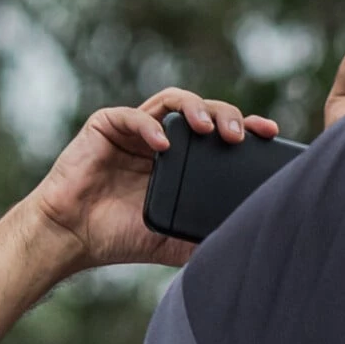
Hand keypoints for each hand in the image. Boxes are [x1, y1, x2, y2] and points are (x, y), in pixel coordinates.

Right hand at [27, 89, 276, 274]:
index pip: (221, 133)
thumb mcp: (176, 242)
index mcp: (184, 160)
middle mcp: (163, 139)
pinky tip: (163, 144)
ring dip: (195, 108)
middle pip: (203, 110)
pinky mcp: (105, 127)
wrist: (73, 238)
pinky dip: (150, 126)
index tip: (270, 132)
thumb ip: (206, 237)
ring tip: (208, 128)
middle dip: (226, 115)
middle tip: (238, 136)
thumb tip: (247, 241)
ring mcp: (135, 130)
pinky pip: (131, 116)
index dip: (247, 127)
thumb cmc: (121, 236)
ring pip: (173, 101)